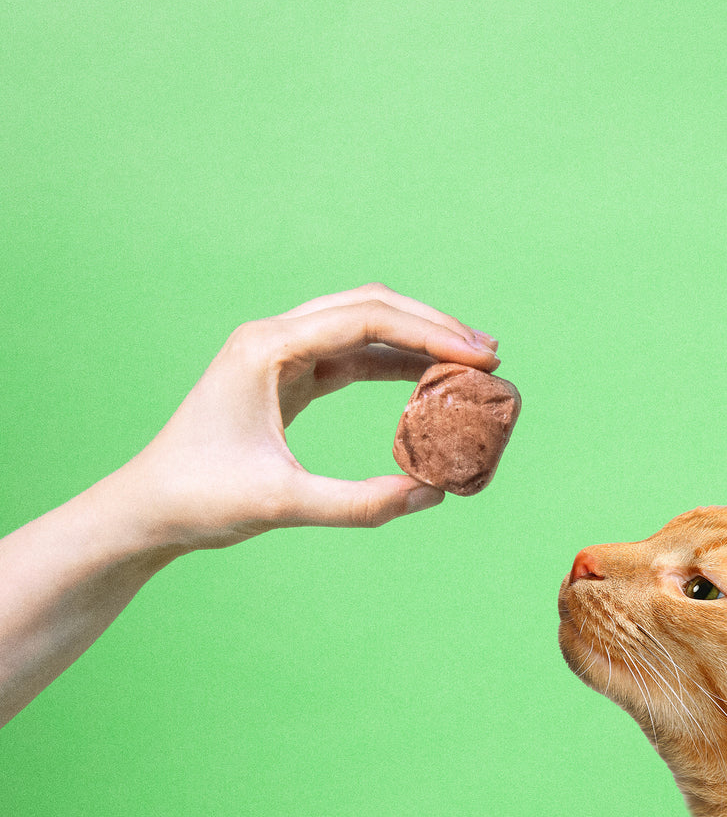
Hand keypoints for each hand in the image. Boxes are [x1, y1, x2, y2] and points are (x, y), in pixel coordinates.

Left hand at [116, 283, 500, 549]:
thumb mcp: (283, 504)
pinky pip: (352, 357)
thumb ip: (360, 503)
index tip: (480, 358)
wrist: (147, 509)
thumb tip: (432, 494)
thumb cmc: (201, 500)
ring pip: (364, 326)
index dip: (431, 335)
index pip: (366, 319)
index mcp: (267, 347)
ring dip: (417, 340)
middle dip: (433, 326)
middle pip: (371, 307)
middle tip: (489, 354)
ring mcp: (281, 353)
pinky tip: (428, 381)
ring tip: (471, 363)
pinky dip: (393, 364)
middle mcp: (275, 337)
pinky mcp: (288, 376)